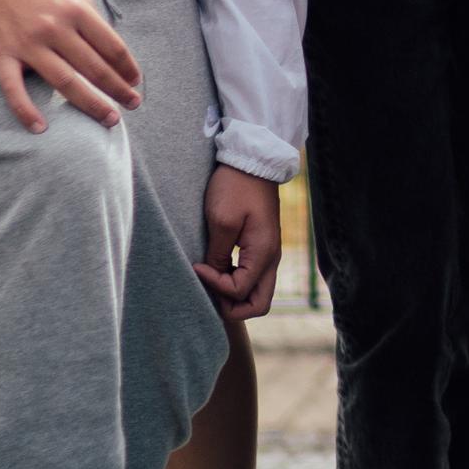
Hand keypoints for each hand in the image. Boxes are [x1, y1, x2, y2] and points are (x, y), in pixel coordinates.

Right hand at [0, 0, 139, 131]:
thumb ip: (87, 16)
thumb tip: (108, 45)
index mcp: (76, 10)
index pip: (111, 45)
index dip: (127, 67)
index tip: (135, 82)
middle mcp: (55, 28)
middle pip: (94, 67)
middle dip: (118, 89)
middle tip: (133, 104)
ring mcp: (27, 44)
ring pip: (65, 82)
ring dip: (91, 104)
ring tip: (110, 119)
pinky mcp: (0, 56)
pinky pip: (15, 90)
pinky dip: (27, 111)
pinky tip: (41, 128)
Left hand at [197, 167, 282, 321]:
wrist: (252, 162)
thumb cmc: (236, 187)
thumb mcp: (221, 220)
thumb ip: (218, 255)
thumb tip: (212, 276)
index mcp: (264, 253)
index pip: (240, 291)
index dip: (214, 286)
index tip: (197, 267)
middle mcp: (271, 258)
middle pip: (259, 304)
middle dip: (232, 307)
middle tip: (208, 291)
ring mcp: (268, 253)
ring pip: (256, 294)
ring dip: (233, 296)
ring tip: (210, 280)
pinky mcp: (261, 247)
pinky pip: (252, 279)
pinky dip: (234, 283)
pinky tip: (216, 269)